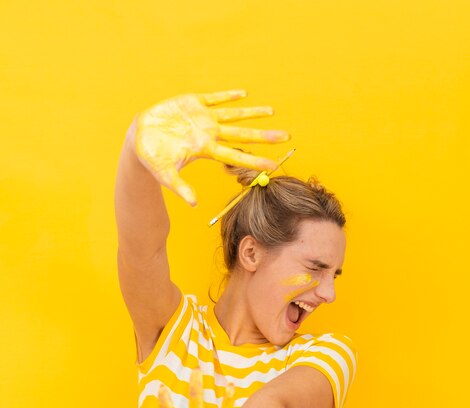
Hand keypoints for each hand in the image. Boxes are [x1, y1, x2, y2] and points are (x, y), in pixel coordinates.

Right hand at [131, 90, 290, 205]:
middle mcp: (209, 134)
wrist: (139, 137)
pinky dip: (228, 96)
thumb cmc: (153, 158)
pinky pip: (215, 98)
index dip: (254, 159)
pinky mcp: (192, 103)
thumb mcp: (165, 174)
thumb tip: (193, 204)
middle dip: (264, 135)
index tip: (273, 165)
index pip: (236, 156)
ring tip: (272, 112)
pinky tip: (243, 94)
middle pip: (242, 134)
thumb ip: (180, 187)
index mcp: (205, 149)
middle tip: (286, 137)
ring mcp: (203, 118)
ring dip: (252, 113)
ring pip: (233, 115)